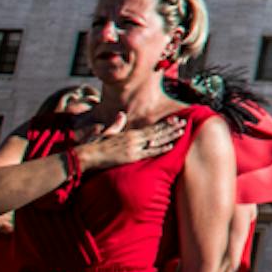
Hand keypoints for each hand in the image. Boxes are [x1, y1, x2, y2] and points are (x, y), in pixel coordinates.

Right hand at [65, 119, 185, 175]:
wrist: (87, 156)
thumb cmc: (95, 146)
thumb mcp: (107, 133)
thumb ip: (116, 124)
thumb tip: (121, 114)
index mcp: (129, 133)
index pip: (151, 127)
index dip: (163, 124)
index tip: (174, 119)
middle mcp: (133, 139)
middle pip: (156, 132)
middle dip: (171, 127)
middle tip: (184, 123)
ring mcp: (134, 148)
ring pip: (156, 140)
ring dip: (170, 136)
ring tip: (182, 131)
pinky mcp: (131, 157)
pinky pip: (149, 153)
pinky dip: (161, 148)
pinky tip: (171, 145)